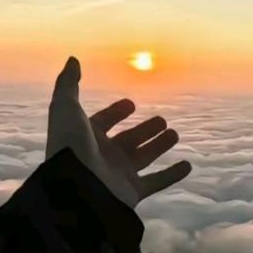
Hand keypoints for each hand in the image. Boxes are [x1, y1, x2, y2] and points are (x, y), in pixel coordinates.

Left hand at [46, 56, 191, 206]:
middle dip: (144, 130)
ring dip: (159, 146)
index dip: (115, 112)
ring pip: (144, 157)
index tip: (130, 104)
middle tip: (161, 121)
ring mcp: (118, 175)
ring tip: (174, 134)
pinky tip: (187, 166)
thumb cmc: (70, 145)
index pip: (103, 122)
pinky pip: (157, 182)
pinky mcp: (132, 192)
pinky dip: (173, 175)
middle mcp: (103, 156)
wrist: (77, 187)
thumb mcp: (66, 107)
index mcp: (87, 137)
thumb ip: (68, 83)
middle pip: (128, 140)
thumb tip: (73, 60)